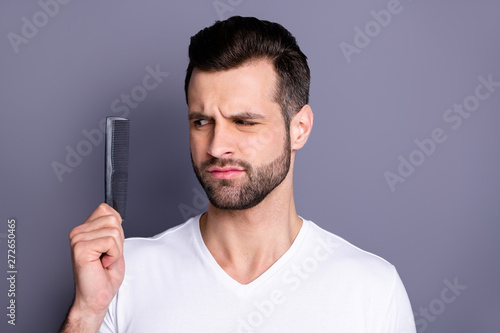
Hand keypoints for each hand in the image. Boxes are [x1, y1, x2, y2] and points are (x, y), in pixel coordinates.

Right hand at [62, 203, 124, 331]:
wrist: (96, 297)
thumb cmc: (104, 275)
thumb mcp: (114, 244)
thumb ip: (112, 225)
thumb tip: (111, 207)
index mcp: (84, 229)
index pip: (106, 208)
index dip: (117, 227)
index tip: (110, 246)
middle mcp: (78, 232)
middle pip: (113, 219)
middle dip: (119, 240)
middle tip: (108, 256)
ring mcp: (77, 239)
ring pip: (114, 230)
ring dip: (116, 249)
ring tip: (105, 261)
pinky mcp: (80, 248)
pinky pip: (110, 241)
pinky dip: (113, 255)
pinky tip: (103, 264)